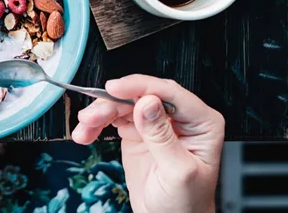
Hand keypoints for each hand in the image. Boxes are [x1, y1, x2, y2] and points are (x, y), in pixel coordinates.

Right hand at [71, 75, 224, 212]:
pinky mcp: (137, 131)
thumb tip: (148, 103)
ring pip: (124, 105)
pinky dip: (97, 125)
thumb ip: (162, 136)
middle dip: (113, 103)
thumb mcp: (177, 171)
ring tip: (85, 127)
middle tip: (93, 115)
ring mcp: (156, 123)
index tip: (115, 88)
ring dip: (100, 114)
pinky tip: (87, 133)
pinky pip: (113, 119)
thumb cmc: (186, 204)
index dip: (141, 87)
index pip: (170, 93)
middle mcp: (179, 118)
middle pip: (141, 96)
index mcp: (201, 122)